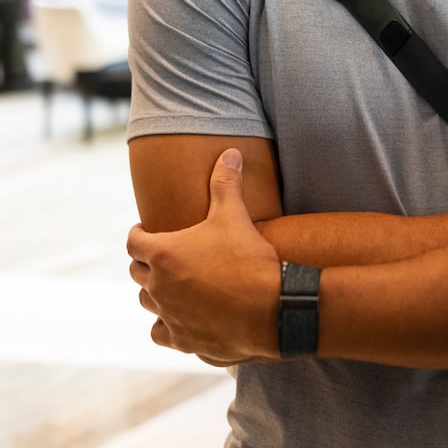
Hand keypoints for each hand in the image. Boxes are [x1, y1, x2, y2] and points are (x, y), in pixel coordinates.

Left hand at [128, 148, 282, 363]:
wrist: (268, 309)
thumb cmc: (247, 258)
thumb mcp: (235, 214)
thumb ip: (227, 182)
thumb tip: (230, 153)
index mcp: (162, 254)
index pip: (133, 241)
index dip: (138, 233)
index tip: (146, 229)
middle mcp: (157, 286)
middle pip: (136, 271)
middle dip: (146, 261)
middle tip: (162, 254)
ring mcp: (168, 315)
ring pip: (147, 302)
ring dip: (155, 291)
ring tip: (171, 283)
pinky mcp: (182, 339)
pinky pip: (160, 332)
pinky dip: (166, 323)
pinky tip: (179, 316)